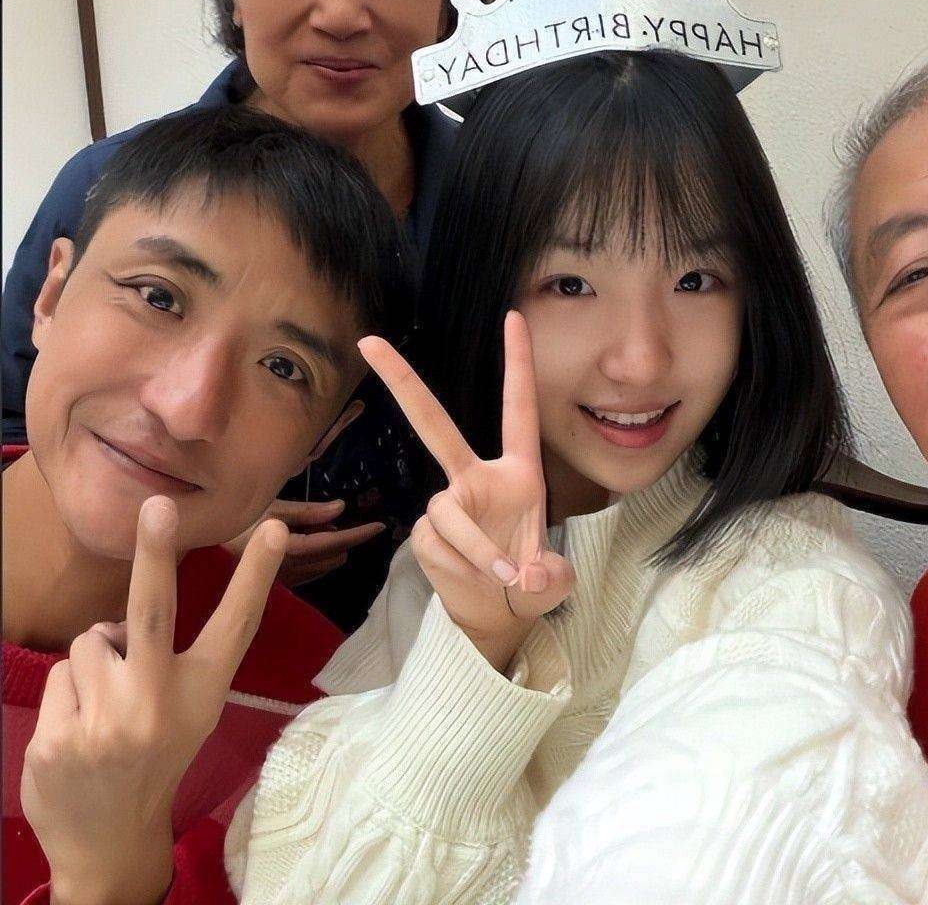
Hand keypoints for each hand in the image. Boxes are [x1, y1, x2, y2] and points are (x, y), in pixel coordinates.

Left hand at [21, 497, 287, 904]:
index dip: (256, 573)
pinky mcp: (59, 741)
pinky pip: (59, 678)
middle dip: (156, 552)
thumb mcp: (190, 710)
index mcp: (202, 693)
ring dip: (95, 663)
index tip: (272, 527)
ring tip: (106, 707)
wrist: (111, 841)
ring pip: (89, 643)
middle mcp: (159, 705)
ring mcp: (107, 725)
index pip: (235, 623)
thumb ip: (167, 661)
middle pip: (153, 611)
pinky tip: (80, 733)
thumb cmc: (156, 756)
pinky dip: (68, 696)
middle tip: (157, 506)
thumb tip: (121, 618)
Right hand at [223, 498, 384, 587]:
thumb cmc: (235, 522)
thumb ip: (307, 512)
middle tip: (329, 520)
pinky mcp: (279, 588)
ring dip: (329, 549)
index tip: (380, 527)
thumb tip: (342, 508)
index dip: (358, 534)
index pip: (333, 542)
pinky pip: (310, 573)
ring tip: (313, 528)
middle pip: (332, 556)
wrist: (199, 549)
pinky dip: (317, 558)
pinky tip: (305, 543)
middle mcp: (290, 571)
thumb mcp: (271, 510)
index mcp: (289, 550)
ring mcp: (285, 583)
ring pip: (323, 567)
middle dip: (341, 539)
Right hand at [359, 311, 573, 672]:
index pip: (518, 408)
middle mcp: (476, 477)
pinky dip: (461, 567)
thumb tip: (528, 574)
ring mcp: (447, 503)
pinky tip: (474, 580)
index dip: (517, 363)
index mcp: (518, 471)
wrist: (495, 612)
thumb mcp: (554, 581)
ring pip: (450, 513)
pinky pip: (437, 543)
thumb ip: (550, 575)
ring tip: (504, 577)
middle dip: (401, 382)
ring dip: (478, 550)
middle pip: (433, 424)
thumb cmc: (529, 582)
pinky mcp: (425, 533)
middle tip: (371, 342)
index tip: (514, 316)